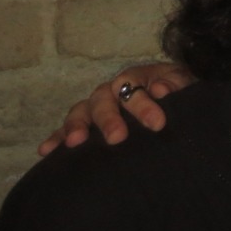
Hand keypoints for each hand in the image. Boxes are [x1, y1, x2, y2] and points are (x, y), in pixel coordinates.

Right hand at [37, 62, 194, 155]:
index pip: (133, 87)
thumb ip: (176, 85)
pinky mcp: (87, 126)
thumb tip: (161, 90)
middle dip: (108, 119)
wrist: (174, 96)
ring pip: (81, 112)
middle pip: (103, 100)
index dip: (143, 105)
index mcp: (135, 78)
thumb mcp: (184, 84)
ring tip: (75, 142)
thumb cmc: (178, 91)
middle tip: (117, 138)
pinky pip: (66, 131)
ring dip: (76, 126)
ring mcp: (96, 107)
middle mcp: (111, 91)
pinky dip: (56, 139)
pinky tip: (45, 151)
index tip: (157, 124)